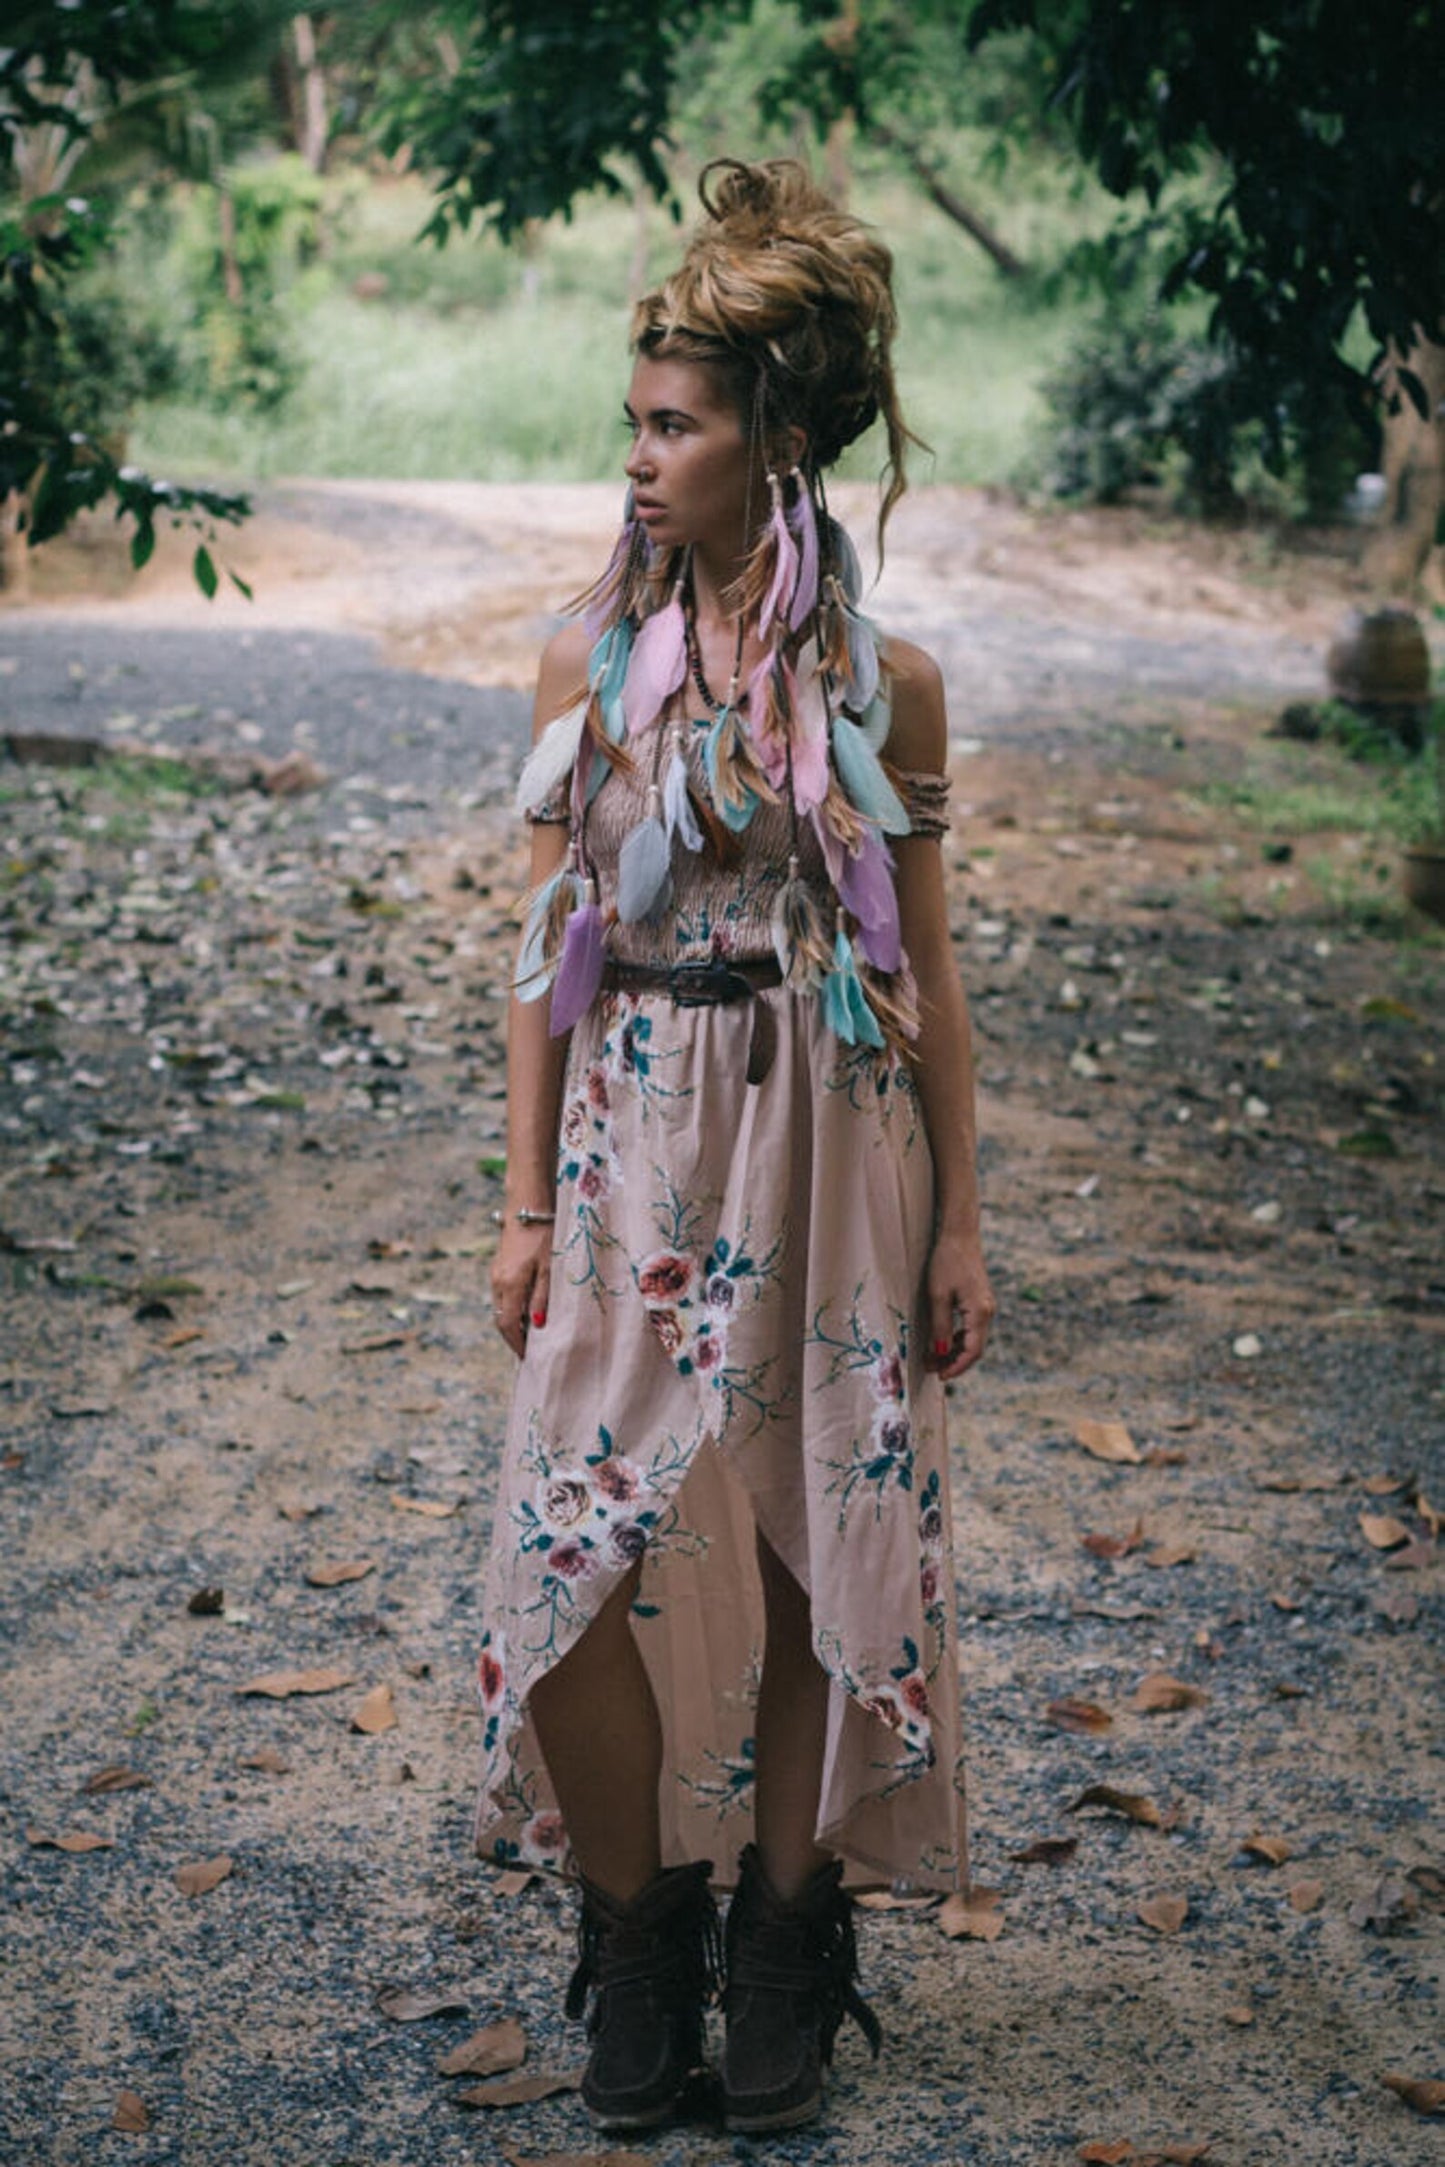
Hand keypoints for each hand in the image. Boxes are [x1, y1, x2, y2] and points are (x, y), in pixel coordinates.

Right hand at [490, 1220, 553, 1357]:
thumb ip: (541, 1298)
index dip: (517, 1344)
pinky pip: (501, 1295)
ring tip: (530, 1333)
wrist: (529, 1208)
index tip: (528, 1357)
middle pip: (501, 1319)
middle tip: (529, 1350)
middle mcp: (498, 1282)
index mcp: (510, 1285)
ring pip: (500, 1307)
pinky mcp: (498, 1266)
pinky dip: (511, 1308)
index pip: (508, 1325)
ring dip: (512, 1322)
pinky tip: (525, 1309)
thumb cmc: (545, 1236)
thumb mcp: (549, 1270)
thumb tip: (536, 1326)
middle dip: (513, 1337)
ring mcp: (496, 1274)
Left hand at [925, 1232, 993, 1381]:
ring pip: (973, 1339)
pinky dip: (957, 1338)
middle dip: (954, 1362)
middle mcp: (988, 1312)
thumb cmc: (946, 1262)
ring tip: (933, 1358)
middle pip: (975, 1348)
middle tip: (931, 1369)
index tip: (939, 1376)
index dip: (956, 1367)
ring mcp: (986, 1306)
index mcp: (980, 1312)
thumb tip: (939, 1354)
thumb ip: (940, 1327)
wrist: (959, 1235)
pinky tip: (941, 1341)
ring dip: (954, 1351)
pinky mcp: (980, 1301)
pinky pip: (971, 1328)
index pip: (973, 1351)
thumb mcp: (938, 1296)